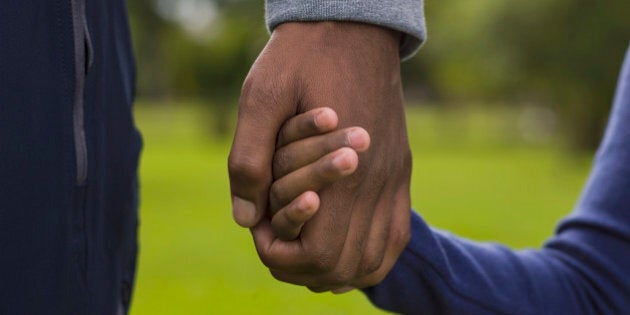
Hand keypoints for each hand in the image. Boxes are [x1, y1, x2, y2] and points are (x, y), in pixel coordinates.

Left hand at [228, 22, 411, 290]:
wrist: (354, 29)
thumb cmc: (301, 58)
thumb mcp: (260, 96)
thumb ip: (249, 159)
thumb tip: (245, 217)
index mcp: (344, 170)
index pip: (321, 254)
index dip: (285, 260)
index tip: (262, 238)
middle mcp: (377, 183)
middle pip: (348, 266)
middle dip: (308, 271)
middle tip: (280, 251)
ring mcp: (394, 179)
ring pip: (377, 258)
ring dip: (341, 271)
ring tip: (309, 258)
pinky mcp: (400, 171)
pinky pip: (397, 233)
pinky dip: (371, 256)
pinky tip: (347, 249)